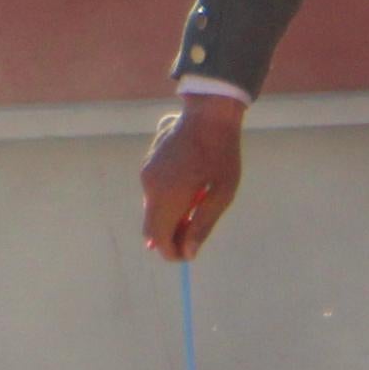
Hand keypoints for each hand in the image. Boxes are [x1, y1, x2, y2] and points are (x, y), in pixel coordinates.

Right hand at [141, 97, 245, 259]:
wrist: (208, 113)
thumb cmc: (221, 154)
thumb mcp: (222, 194)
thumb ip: (203, 225)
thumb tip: (188, 253)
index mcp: (167, 197)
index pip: (159, 239)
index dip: (171, 253)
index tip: (187, 256)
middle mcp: (150, 187)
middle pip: (152, 227)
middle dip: (170, 237)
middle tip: (193, 237)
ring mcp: (146, 174)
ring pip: (153, 209)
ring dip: (170, 217)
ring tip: (197, 207)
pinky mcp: (148, 164)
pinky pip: (154, 192)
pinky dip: (167, 201)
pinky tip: (190, 189)